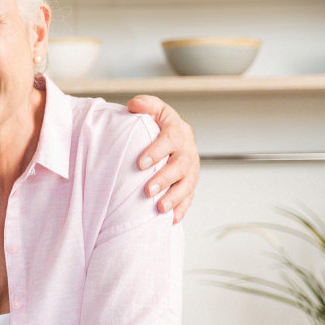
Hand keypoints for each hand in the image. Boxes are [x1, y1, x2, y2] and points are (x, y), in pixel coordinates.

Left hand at [127, 95, 199, 222]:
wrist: (165, 138)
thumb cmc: (155, 125)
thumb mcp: (152, 110)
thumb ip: (145, 105)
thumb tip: (135, 105)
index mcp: (178, 131)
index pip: (170, 140)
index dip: (156, 152)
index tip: (141, 163)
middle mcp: (187, 151)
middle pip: (180, 166)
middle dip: (165, 179)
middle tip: (148, 190)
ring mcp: (190, 169)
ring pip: (187, 185)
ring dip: (174, 197)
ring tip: (160, 208)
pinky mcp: (188, 184)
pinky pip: (188, 198)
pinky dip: (181, 209)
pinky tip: (171, 219)